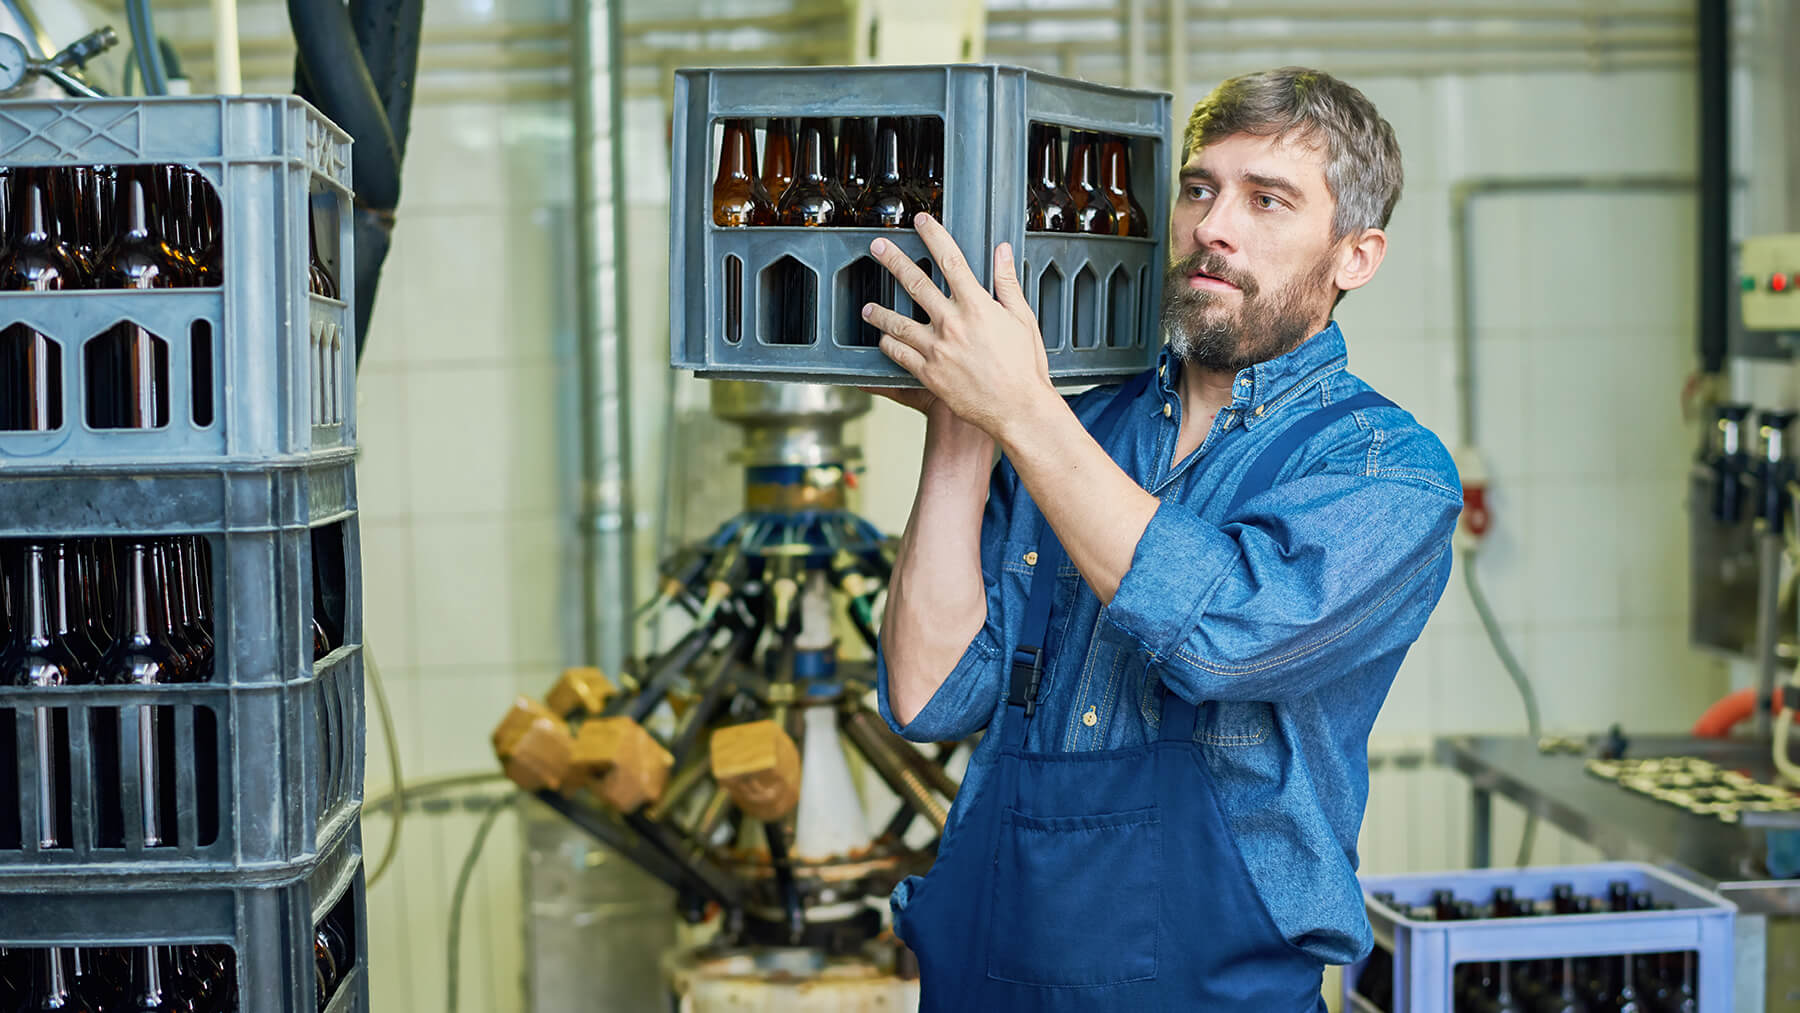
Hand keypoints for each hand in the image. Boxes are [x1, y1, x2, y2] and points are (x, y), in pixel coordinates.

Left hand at [863, 215, 1055, 439]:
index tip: (921, 222)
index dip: (933, 236)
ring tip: (868, 307)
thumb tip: (1002, 251)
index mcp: (977, 306)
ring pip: (898, 323)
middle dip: (894, 261)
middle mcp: (952, 324)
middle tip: (878, 248)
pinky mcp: (929, 374)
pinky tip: (884, 341)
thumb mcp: (1023, 319)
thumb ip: (1007, 283)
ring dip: (880, 312)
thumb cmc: (1025, 368)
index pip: (950, 260)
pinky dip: (889, 345)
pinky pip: (899, 355)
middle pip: (915, 283)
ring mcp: (937, 349)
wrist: (1019, 409)